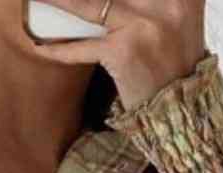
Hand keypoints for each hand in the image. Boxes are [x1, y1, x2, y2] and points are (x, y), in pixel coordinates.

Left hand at [24, 0, 207, 115]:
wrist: (182, 111)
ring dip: (61, 2)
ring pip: (91, 4)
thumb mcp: (180, 17)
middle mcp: (167, 1)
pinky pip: (83, 47)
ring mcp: (144, 24)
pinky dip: (60, 49)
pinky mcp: (124, 52)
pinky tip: (41, 45)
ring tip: (40, 0)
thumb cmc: (175, 63)